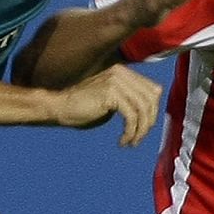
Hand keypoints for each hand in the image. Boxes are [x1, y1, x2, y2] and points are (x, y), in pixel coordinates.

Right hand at [48, 63, 162, 146]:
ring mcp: (116, 81)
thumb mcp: (112, 100)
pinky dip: (130, 132)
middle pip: (151, 100)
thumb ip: (130, 100)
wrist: (60, 107)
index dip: (153, 111)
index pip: (153, 90)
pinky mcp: (110, 94)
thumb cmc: (83, 107)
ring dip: (140, 131)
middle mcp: (121, 73)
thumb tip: (151, 112)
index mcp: (123, 72)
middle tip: (138, 137)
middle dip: (148, 122)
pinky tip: (123, 141)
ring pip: (142, 110)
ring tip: (131, 142)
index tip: (144, 128)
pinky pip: (131, 117)